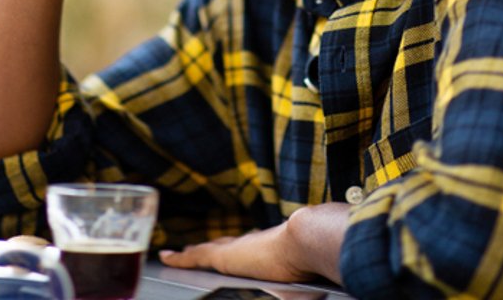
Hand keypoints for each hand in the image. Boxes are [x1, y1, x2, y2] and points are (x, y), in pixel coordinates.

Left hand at [158, 204, 346, 284]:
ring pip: (208, 249)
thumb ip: (320, 257)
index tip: (234, 245)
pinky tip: (167, 257)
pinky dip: (181, 257)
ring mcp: (238, 248)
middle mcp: (253, 241)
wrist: (310, 239)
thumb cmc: (319, 253)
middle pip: (226, 244)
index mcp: (274, 243)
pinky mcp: (224, 258)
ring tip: (177, 255)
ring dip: (193, 253)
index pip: (252, 244)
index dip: (240, 245)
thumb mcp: (317, 260)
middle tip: (197, 249)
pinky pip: (195, 256)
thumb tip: (336, 263)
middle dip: (213, 247)